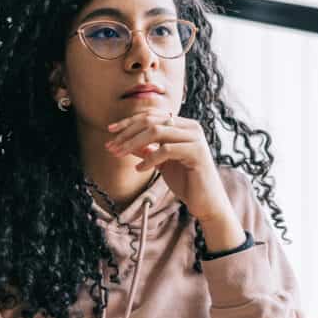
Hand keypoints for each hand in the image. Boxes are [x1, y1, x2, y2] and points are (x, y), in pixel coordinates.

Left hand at [105, 110, 233, 224]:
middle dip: (128, 132)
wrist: (206, 203)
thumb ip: (147, 149)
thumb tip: (124, 142)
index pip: (151, 115)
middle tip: (112, 145)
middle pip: (152, 120)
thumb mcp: (161, 163)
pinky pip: (166, 150)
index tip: (110, 130)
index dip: (129, 121)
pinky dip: (149, 158)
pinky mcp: (196, 152)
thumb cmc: (186, 182)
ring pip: (157, 131)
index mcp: (183, 125)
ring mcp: (195, 138)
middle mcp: (191, 127)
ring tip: (120, 155)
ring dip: (134, 143)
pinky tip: (139, 169)